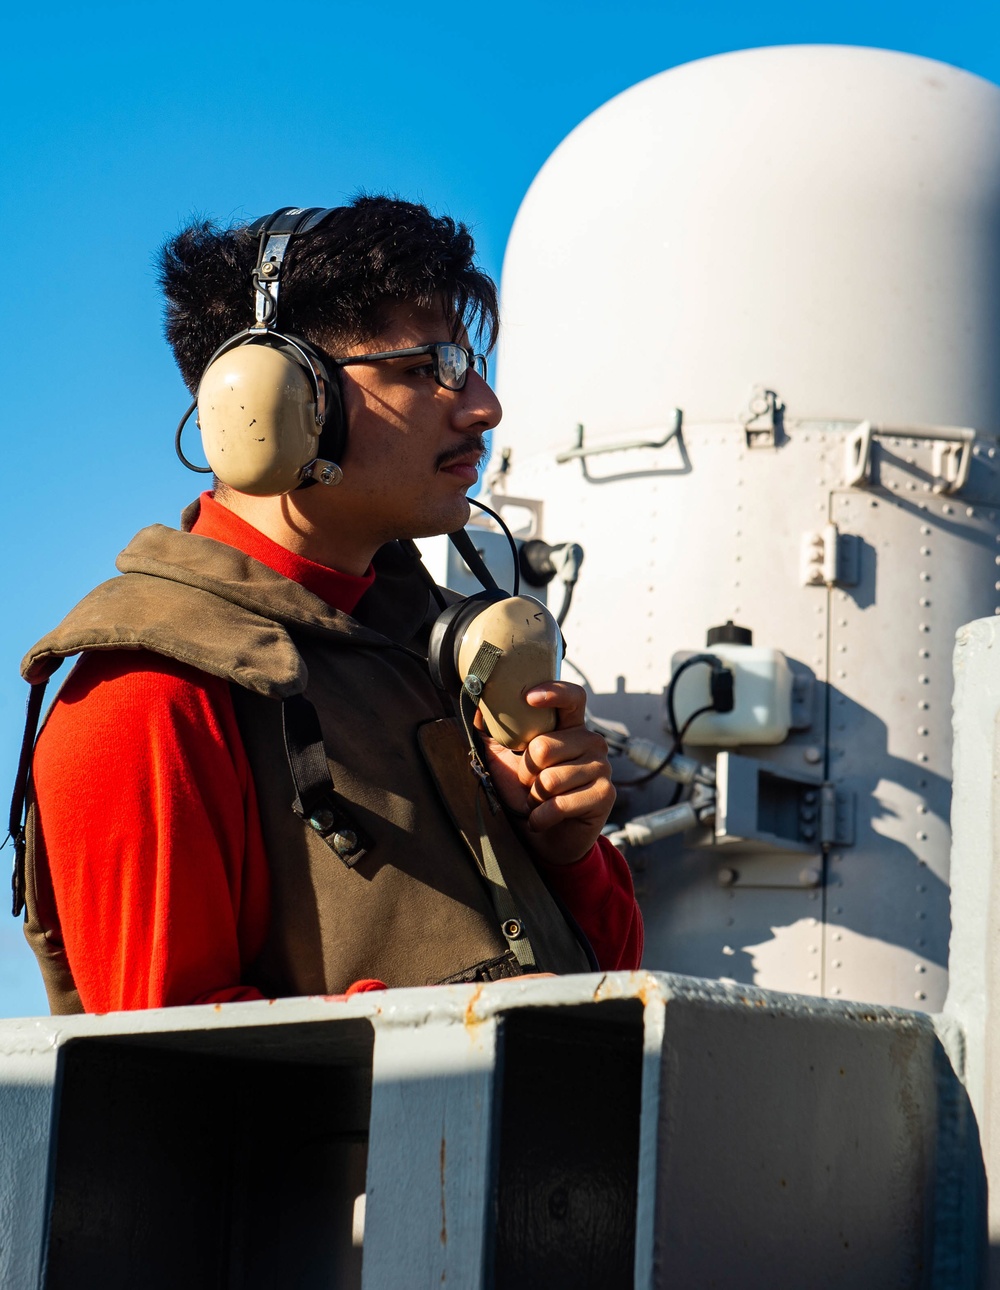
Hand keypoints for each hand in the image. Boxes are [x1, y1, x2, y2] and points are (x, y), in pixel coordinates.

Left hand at [482, 681, 615, 866]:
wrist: (546, 839)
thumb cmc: (527, 795)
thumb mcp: (505, 762)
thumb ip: (494, 735)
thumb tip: (478, 709)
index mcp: (571, 727)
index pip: (573, 697)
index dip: (553, 692)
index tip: (528, 698)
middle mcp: (591, 742)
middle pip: (544, 747)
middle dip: (525, 773)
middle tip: (529, 785)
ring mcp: (602, 767)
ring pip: (550, 778)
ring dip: (533, 798)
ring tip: (538, 802)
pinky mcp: (603, 794)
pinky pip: (559, 803)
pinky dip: (540, 817)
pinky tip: (541, 820)